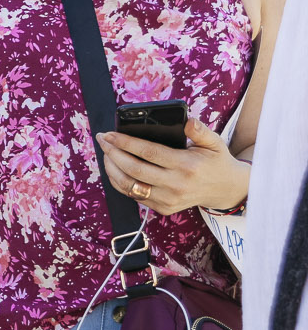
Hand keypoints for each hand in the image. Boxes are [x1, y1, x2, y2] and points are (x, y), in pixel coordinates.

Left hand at [98, 119, 247, 215]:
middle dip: (112, 153)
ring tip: (105, 153)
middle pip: (133, 169)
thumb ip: (200, 131)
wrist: (226, 189)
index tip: (110, 134)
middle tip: (102, 139)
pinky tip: (114, 168)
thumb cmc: (216, 161)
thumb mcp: (215, 142)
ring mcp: (168, 199)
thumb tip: (187, 121)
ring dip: (111, 168)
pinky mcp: (163, 208)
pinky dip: (119, 181)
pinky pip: (133, 195)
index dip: (126, 143)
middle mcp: (176, 185)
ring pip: (129, 185)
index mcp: (187, 165)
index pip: (149, 153)